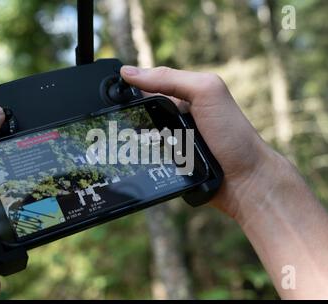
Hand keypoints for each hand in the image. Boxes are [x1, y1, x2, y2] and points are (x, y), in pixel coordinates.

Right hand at [121, 65, 278, 220]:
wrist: (245, 181)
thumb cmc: (233, 135)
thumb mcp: (206, 92)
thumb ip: (172, 78)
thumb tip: (130, 72)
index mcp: (186, 96)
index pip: (149, 87)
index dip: (130, 88)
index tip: (109, 92)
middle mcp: (179, 118)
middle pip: (142, 113)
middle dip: (126, 116)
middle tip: (108, 121)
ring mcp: (174, 143)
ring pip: (141, 137)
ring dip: (129, 139)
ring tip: (111, 141)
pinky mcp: (171, 165)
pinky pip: (148, 158)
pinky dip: (138, 158)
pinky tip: (126, 159)